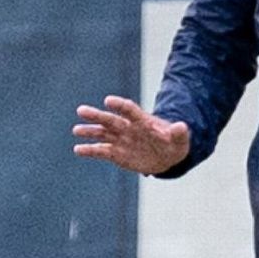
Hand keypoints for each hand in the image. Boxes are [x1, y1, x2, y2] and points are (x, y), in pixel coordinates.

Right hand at [72, 95, 189, 174]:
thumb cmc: (173, 143)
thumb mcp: (179, 139)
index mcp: (142, 121)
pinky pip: (101, 151)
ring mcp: (121, 140)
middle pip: (110, 119)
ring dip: (89, 131)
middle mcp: (128, 128)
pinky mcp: (117, 153)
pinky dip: (90, 150)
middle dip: (96, 115)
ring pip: (102, 133)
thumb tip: (182, 126)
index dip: (119, 105)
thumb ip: (179, 133)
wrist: (166, 156)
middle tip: (81, 110)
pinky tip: (78, 149)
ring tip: (76, 130)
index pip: (129, 110)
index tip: (108, 101)